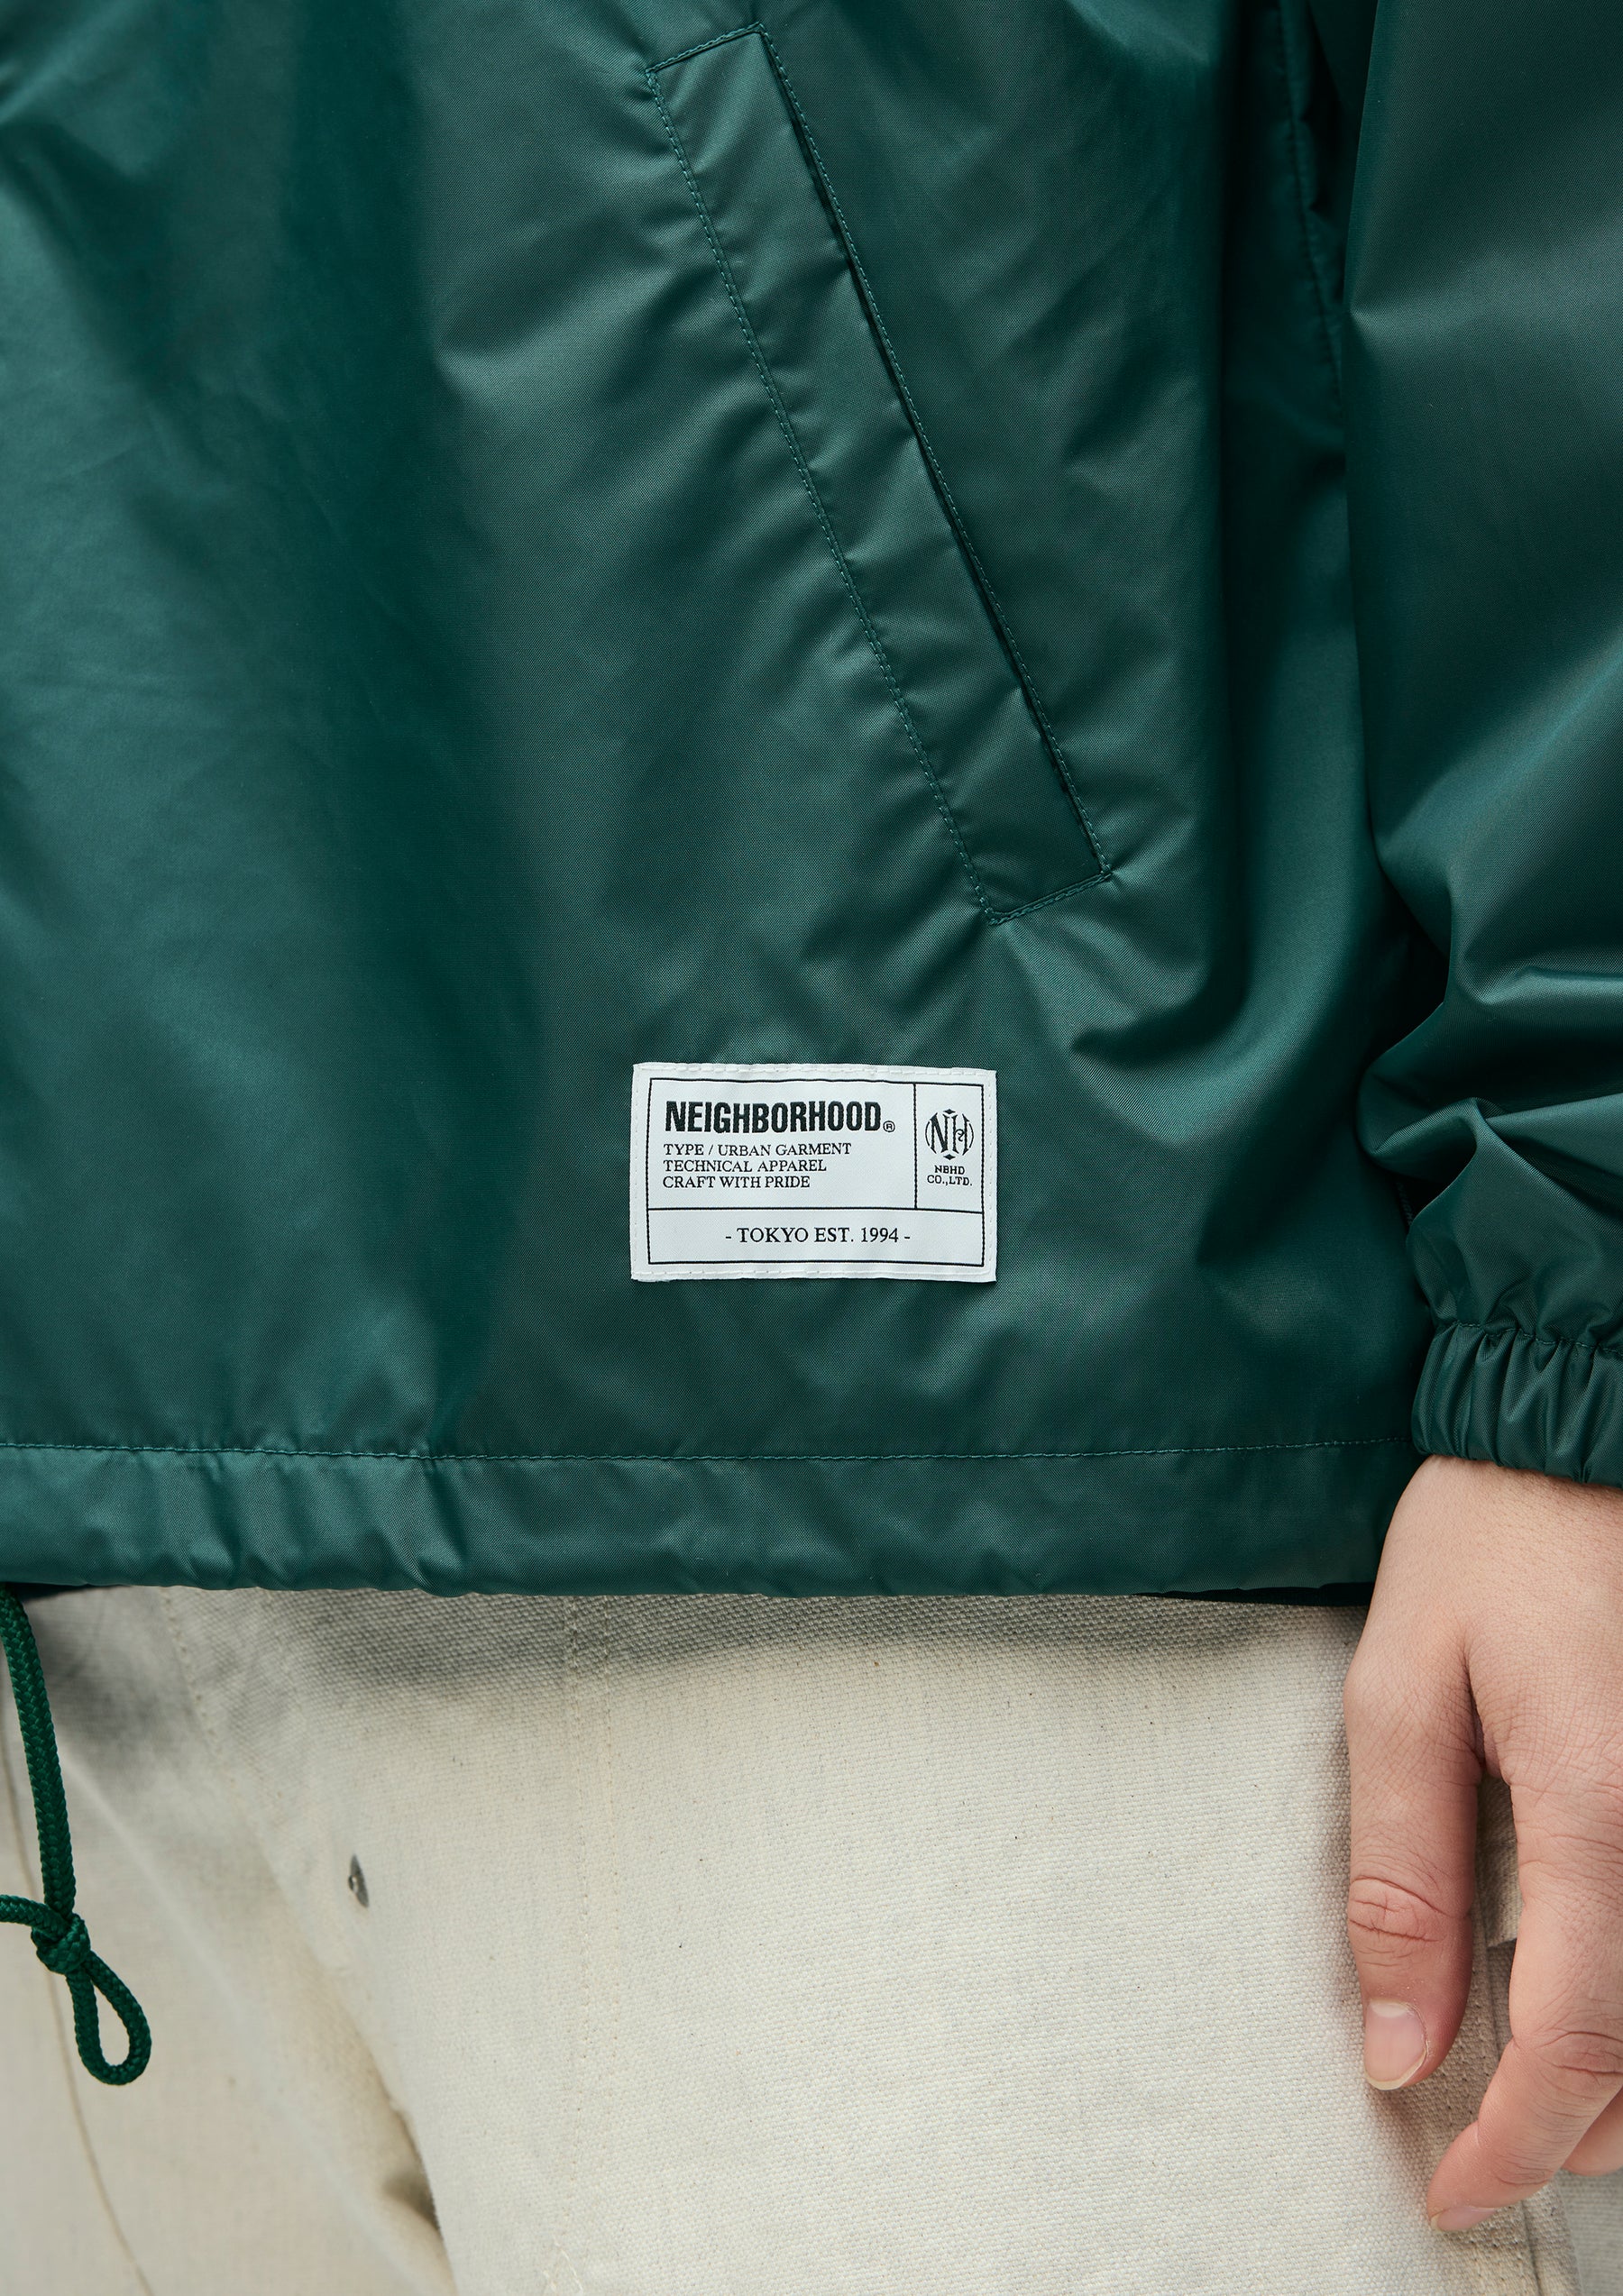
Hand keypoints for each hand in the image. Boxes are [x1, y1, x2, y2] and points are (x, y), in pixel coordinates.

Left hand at [1344, 1454, 1622, 2229]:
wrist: (1586, 1436)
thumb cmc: (1491, 1540)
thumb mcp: (1403, 1687)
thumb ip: (1402, 1873)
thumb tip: (1399, 2042)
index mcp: (1601, 1810)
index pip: (1576, 2049)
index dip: (1513, 2147)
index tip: (1450, 2189)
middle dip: (1572, 2135)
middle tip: (1475, 2139)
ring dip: (1620, 2083)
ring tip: (1524, 2082)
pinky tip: (1575, 1977)